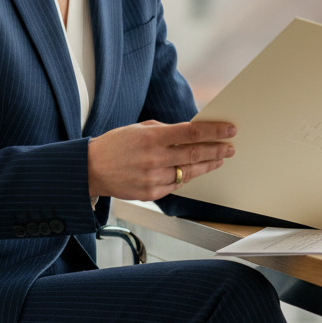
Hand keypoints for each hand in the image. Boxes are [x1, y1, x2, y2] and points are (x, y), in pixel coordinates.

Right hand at [87, 120, 235, 200]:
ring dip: (207, 165)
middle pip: (195, 154)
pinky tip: (195, 171)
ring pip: (189, 172)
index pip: (191, 133)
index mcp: (152, 138)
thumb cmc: (116, 145)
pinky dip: (187, 177)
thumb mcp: (139, 129)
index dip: (214, 131)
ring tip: (219, 159)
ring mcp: (153, 178)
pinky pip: (176, 185)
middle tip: (230, 147)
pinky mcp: (150, 194)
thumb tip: (191, 132)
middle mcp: (154, 159)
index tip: (229, 130)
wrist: (91, 169)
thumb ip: (166, 130)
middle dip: (217, 150)